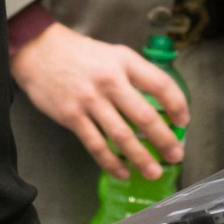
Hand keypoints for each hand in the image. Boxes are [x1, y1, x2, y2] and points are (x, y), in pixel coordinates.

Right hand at [10, 23, 188, 180]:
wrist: (40, 51)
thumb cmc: (81, 54)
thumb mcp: (113, 54)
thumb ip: (134, 75)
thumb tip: (159, 104)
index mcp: (125, 61)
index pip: (160, 84)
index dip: (177, 104)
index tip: (183, 121)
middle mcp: (110, 80)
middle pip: (144, 115)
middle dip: (164, 139)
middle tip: (175, 155)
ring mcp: (90, 100)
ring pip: (121, 135)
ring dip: (140, 157)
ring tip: (153, 171)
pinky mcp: (72, 116)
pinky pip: (96, 144)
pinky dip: (110, 162)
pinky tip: (122, 172)